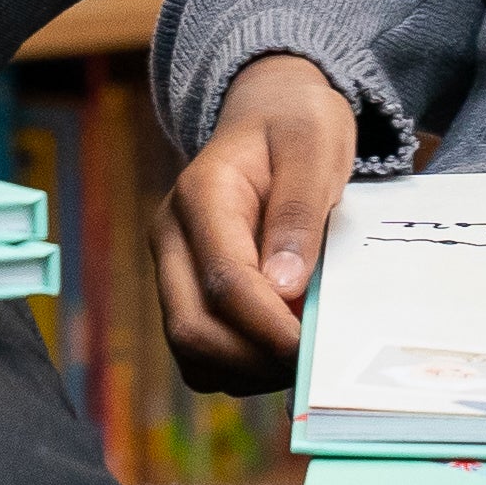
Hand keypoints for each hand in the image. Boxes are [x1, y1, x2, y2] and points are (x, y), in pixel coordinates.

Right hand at [156, 54, 355, 392]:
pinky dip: (240, 369)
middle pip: (192, 329)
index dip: (269, 327)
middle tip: (312, 362)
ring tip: (301, 355)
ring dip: (247, 371)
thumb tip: (284, 288)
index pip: (224, 282)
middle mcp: (171, 237)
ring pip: (191, 352)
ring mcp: (172, 268)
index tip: (313, 346)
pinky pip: (201, 355)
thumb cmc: (296, 125)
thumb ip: (298, 211)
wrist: (270, 114)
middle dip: (255, 359)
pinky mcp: (184, 292)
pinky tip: (280, 350)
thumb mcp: (314, 145)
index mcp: (200, 195)